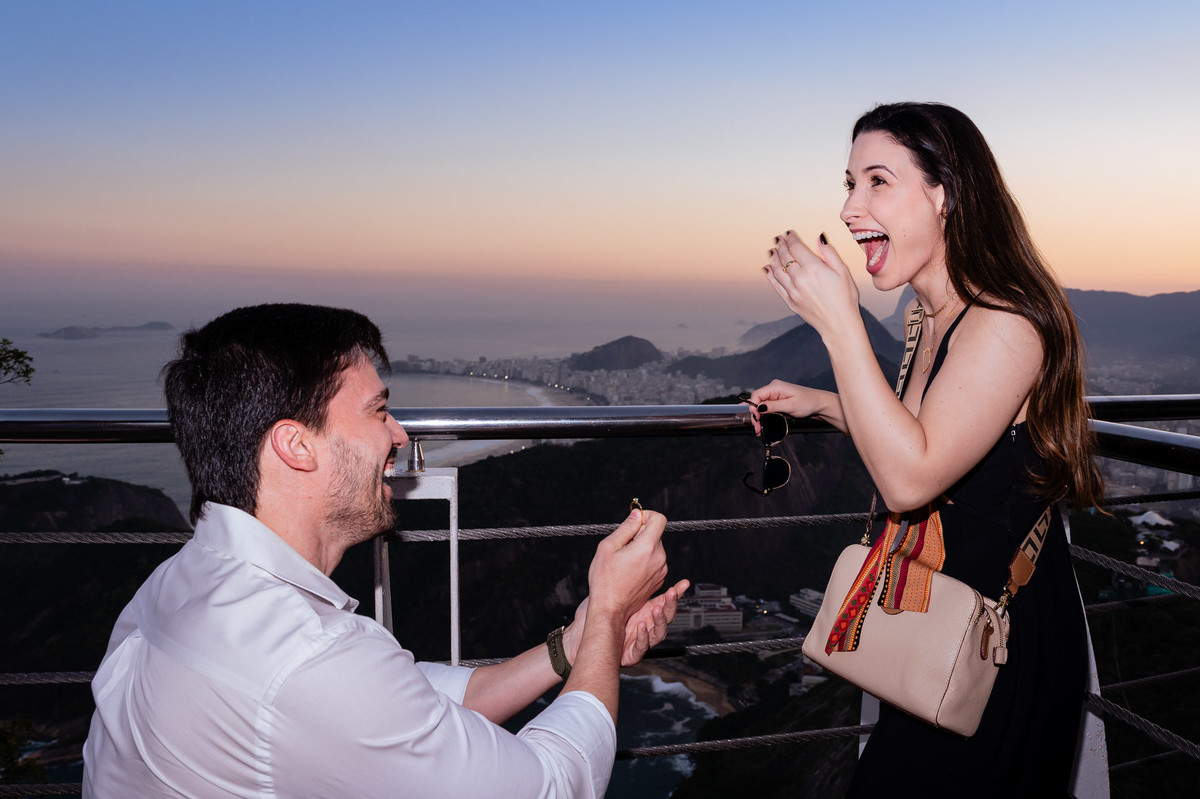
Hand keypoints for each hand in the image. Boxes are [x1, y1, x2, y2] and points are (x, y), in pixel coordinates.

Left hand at [565, 578, 689, 666]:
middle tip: (672, 593)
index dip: (675, 593)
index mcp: (645, 611)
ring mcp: (641, 640)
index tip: (684, 583)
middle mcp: (647, 625)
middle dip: (671, 605)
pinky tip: (639, 627)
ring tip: (656, 609)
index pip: (664, 601)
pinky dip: (643, 637)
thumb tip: (635, 553)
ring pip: (658, 634)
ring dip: (659, 621)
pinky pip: (641, 647)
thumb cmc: (603, 614)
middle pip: (666, 617)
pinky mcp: (632, 654)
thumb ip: (629, 574)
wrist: (590, 636)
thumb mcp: (617, 591)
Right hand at [586, 507, 668, 621]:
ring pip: (654, 548)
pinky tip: (629, 570)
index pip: (659, 519)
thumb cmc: (605, 580)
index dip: (647, 516)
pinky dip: (644, 561)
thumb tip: (637, 514)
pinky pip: (654, 561)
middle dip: (640, 534)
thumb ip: (626, 527)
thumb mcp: (608, 547)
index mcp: (647, 547)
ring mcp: (660, 571)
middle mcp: (659, 558)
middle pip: (655, 534)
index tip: (635, 521)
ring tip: (624, 561)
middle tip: (622, 546)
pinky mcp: (658, 580)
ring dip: (641, 549)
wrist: (610, 608)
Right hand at [745, 379, 827, 435]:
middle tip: (757, 428)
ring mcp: (775, 394)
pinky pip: (766, 407)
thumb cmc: (808, 402)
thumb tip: (759, 407)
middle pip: (757, 401)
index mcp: (775, 386)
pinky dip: (763, 416)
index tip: (756, 418)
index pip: (756, 395)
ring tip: (759, 429)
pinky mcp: (777, 400)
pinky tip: (762, 423)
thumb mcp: (790, 405)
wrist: (819, 404)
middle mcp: (773, 389)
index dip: (753, 407)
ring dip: (758, 417)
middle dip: (755, 415)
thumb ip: (773, 406)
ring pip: (760, 405)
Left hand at [763, 230, 859, 337]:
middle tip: (779, 240)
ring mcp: (792, 290)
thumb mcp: (842, 272)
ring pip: (777, 270)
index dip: (791, 238)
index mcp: (813, 268)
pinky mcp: (790, 301)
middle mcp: (800, 278)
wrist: (839, 324)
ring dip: (773, 258)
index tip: (789, 234)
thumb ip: (829, 254)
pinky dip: (770, 275)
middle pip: (785, 257)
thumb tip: (820, 238)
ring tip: (772, 251)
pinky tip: (767, 269)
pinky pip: (776, 285)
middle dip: (781, 246)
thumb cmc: (845, 298)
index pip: (796, 247)